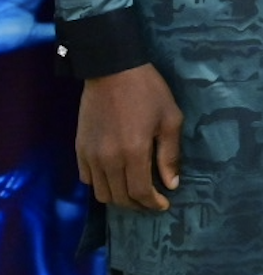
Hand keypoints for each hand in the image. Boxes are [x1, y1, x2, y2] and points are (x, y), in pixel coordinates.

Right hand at [77, 63, 181, 211]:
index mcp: (133, 152)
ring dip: (119, 197)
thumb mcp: (170, 119)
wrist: (112, 70)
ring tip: (134, 192)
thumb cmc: (148, 91)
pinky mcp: (79, 149)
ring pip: (101, 193)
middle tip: (151, 200)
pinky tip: (115, 177)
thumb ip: (170, 154)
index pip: (139, 192)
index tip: (163, 204)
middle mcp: (107, 159)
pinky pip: (87, 179)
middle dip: (137, 204)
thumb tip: (171, 183)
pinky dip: (101, 185)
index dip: (152, 204)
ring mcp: (89, 155)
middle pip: (119, 197)